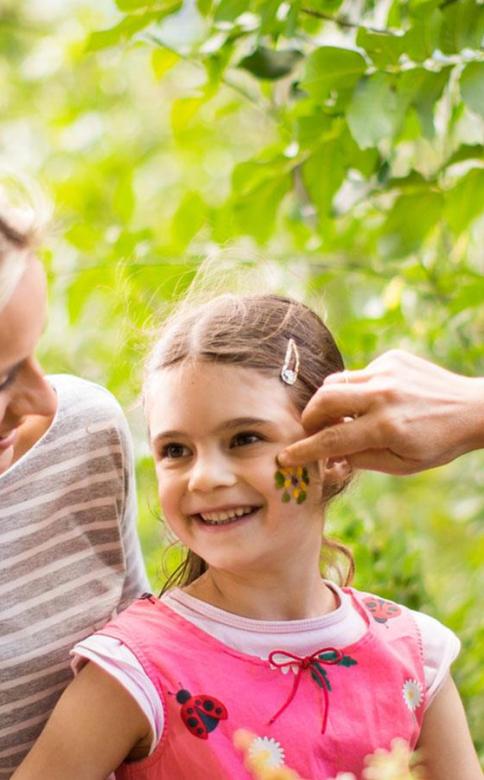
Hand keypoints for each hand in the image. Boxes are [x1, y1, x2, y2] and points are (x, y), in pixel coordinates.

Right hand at [279, 350, 483, 475]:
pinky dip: (357, 390)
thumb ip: (362, 459)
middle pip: (325, 401)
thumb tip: (330, 455)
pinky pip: (359, 374)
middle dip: (309, 418)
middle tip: (311, 431)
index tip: (286, 458)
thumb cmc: (437, 443)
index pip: (333, 439)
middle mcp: (383, 395)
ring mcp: (386, 372)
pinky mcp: (391, 358)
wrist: (471, 409)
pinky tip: (374, 401)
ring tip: (338, 417)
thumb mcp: (402, 464)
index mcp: (386, 427)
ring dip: (328, 402)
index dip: (305, 451)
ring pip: (336, 383)